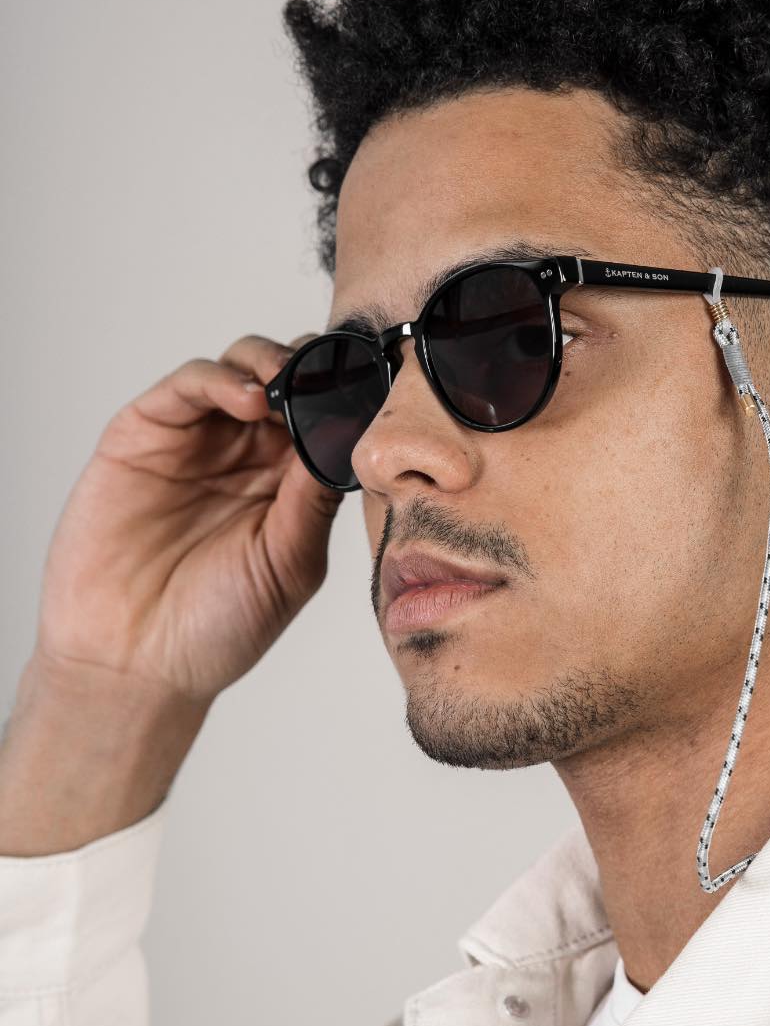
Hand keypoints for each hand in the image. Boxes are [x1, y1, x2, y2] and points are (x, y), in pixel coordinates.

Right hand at [28, 332, 344, 708]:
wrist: (134, 664)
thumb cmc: (219, 625)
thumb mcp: (290, 563)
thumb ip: (314, 501)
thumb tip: (351, 441)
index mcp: (291, 482)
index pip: (327, 416)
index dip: (350, 395)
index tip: (380, 384)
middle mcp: (247, 453)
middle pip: (289, 377)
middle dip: (316, 366)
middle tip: (336, 372)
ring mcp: (196, 441)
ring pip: (241, 367)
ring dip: (272, 361)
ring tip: (291, 383)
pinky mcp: (143, 436)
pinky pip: (186, 385)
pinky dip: (220, 378)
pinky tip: (250, 400)